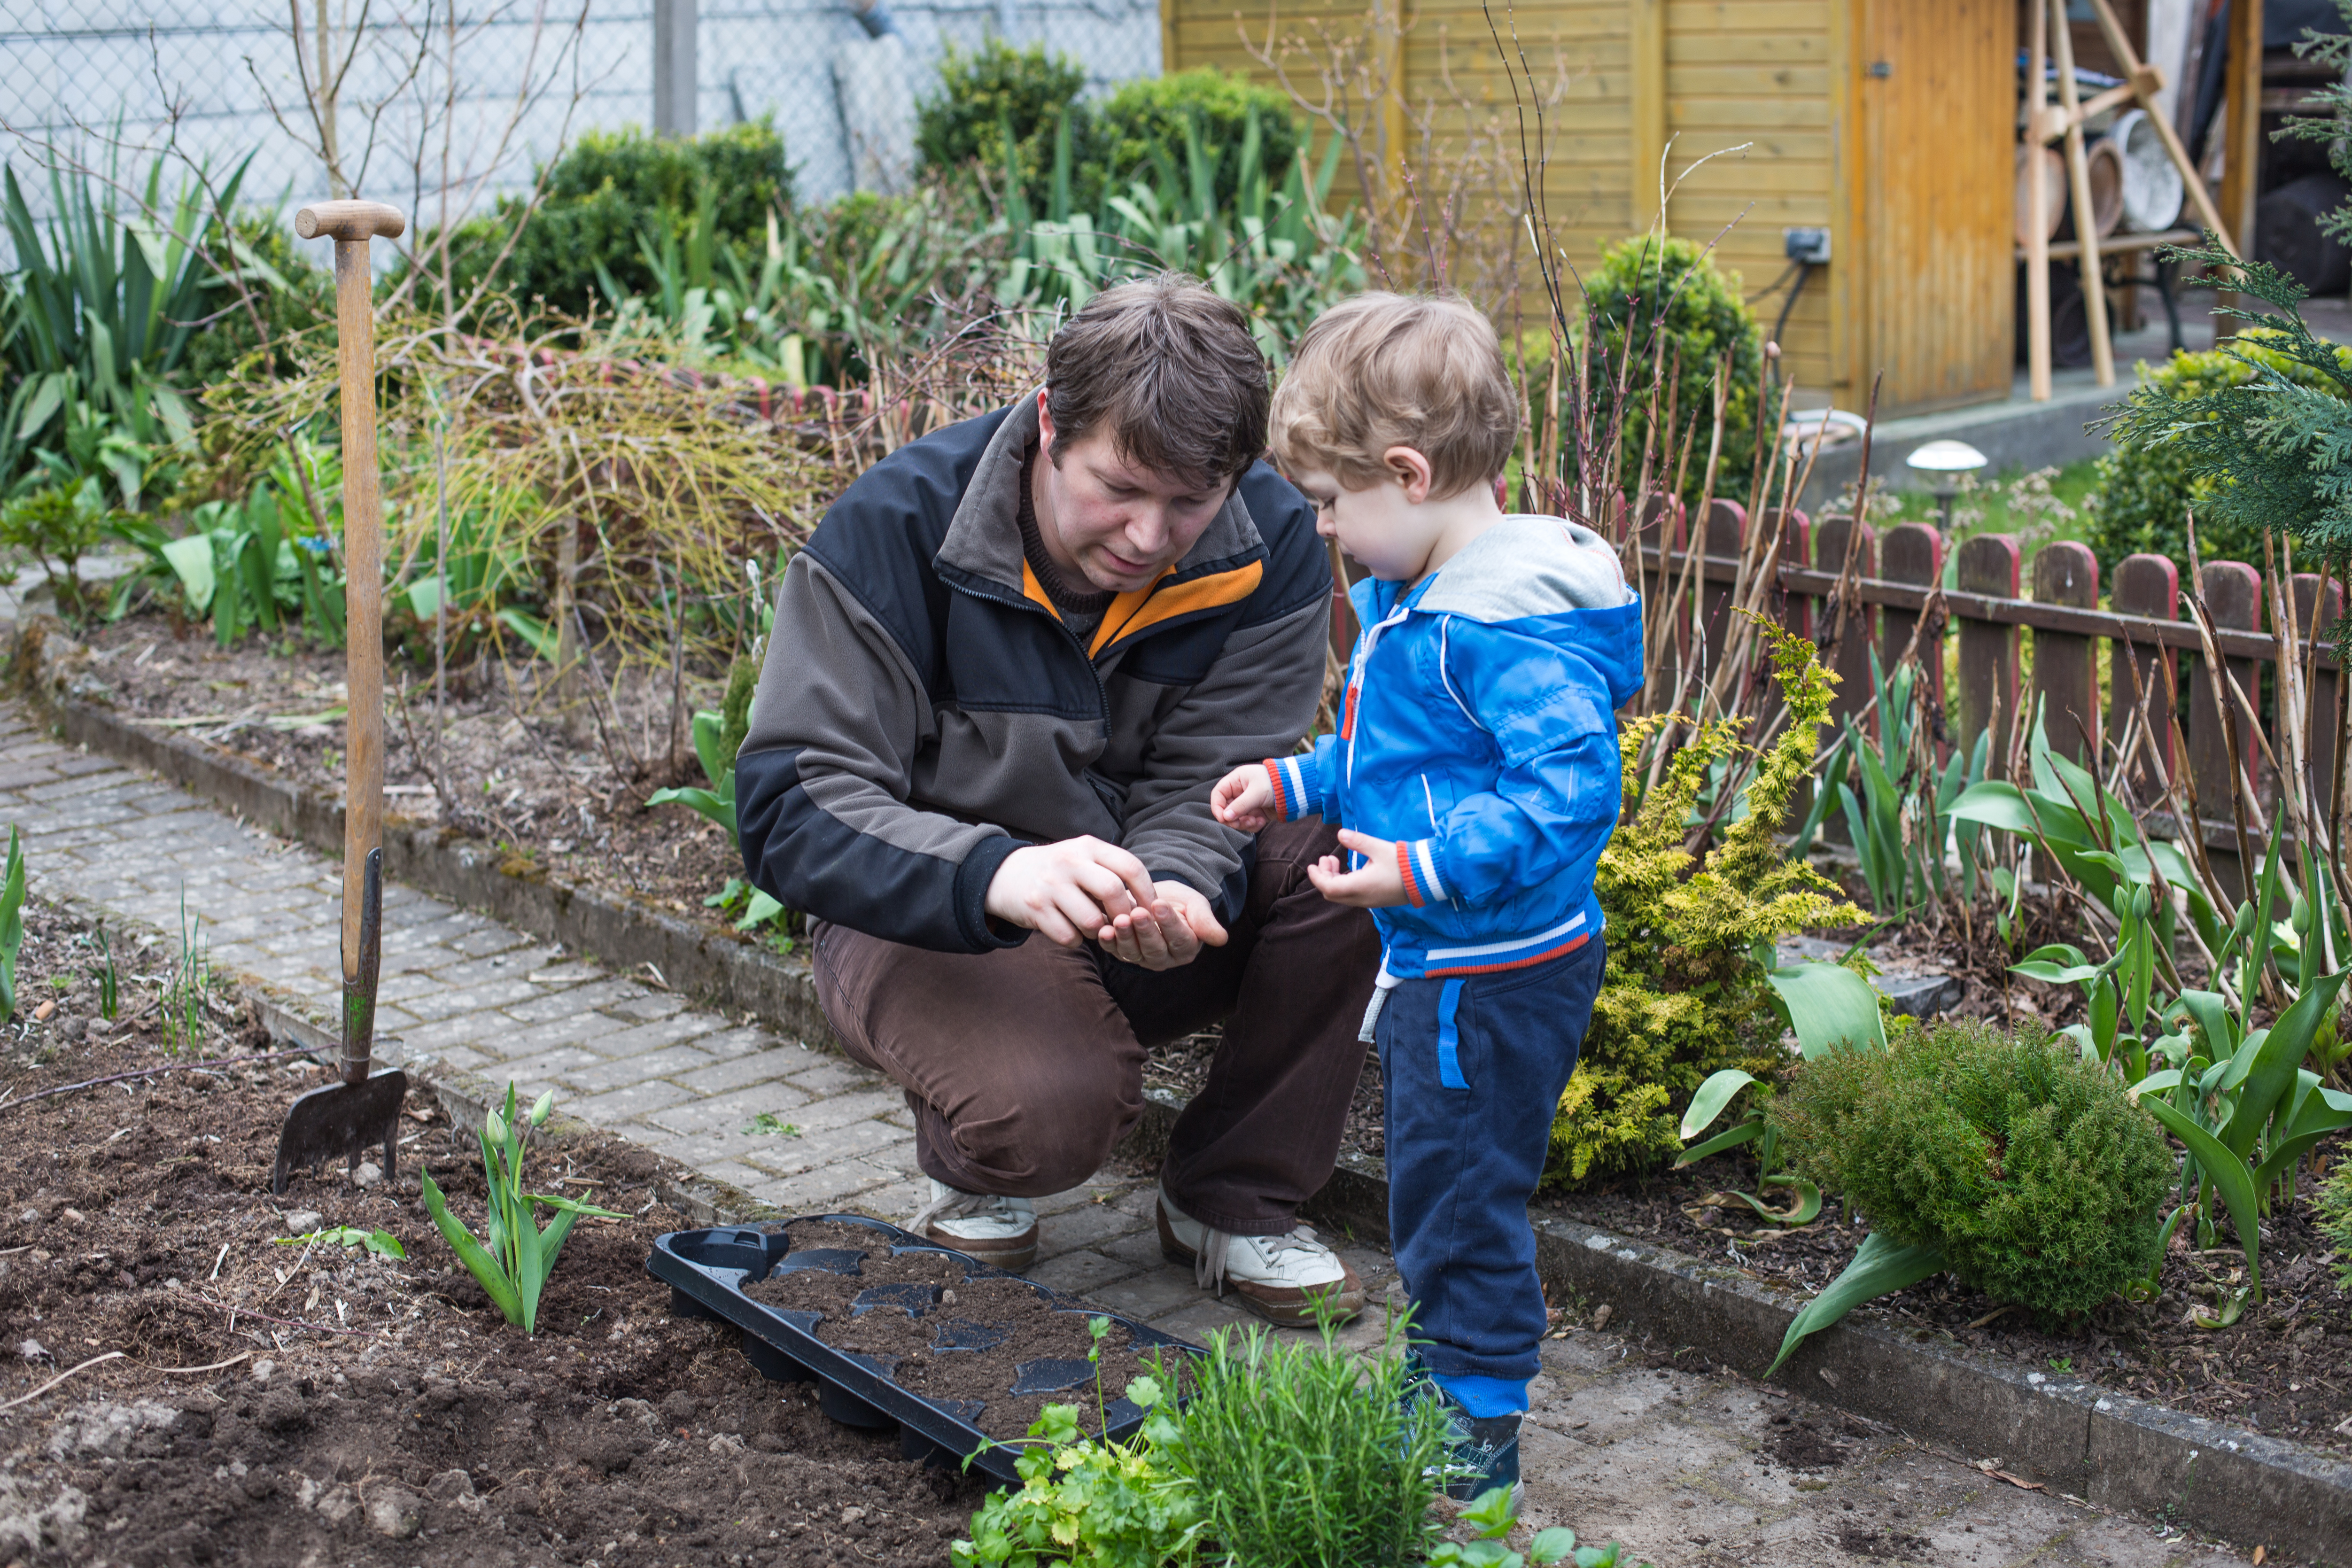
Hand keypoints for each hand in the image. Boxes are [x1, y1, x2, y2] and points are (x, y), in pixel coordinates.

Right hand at [985, 836, 1158, 946]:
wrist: (1006, 875)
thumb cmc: (1059, 872)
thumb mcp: (1083, 858)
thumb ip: (1111, 872)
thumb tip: (1146, 905)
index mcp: (1087, 846)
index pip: (1130, 866)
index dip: (1147, 891)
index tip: (1152, 909)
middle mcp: (1068, 861)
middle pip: (1113, 891)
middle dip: (1124, 914)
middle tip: (1122, 924)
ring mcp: (1049, 885)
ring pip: (1091, 920)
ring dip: (1098, 931)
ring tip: (1092, 925)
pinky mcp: (1034, 909)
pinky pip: (1068, 937)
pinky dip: (1076, 940)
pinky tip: (1070, 930)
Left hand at [1096, 881, 1230, 969]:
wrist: (1153, 898)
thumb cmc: (1178, 901)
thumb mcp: (1195, 904)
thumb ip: (1205, 921)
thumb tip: (1221, 939)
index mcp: (1186, 947)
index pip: (1180, 939)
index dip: (1170, 923)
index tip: (1160, 904)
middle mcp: (1164, 958)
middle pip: (1155, 949)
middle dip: (1146, 931)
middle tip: (1138, 913)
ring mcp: (1141, 958)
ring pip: (1134, 952)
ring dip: (1126, 936)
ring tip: (1121, 919)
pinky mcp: (1122, 953)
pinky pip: (1114, 950)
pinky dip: (1108, 942)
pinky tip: (1104, 930)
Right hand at [1211, 764, 1277, 831]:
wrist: (1296, 789)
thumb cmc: (1275, 783)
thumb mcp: (1256, 793)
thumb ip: (1240, 805)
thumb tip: (1225, 817)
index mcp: (1236, 781)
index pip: (1218, 794)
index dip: (1217, 807)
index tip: (1223, 818)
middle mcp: (1240, 792)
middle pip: (1226, 809)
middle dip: (1233, 819)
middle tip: (1241, 823)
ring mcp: (1248, 804)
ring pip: (1236, 819)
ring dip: (1244, 823)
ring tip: (1255, 820)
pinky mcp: (1256, 813)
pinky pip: (1248, 823)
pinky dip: (1253, 825)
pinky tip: (1262, 821)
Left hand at [1306, 827, 1410, 908]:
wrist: (1427, 878)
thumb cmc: (1404, 862)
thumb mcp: (1379, 848)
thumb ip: (1358, 841)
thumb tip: (1340, 834)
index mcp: (1359, 886)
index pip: (1328, 887)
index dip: (1316, 877)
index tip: (1311, 865)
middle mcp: (1362, 898)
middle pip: (1332, 894)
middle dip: (1324, 876)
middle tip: (1326, 858)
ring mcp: (1370, 902)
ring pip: (1342, 896)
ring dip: (1334, 880)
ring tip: (1337, 861)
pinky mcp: (1377, 901)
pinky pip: (1353, 897)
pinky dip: (1345, 884)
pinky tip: (1351, 870)